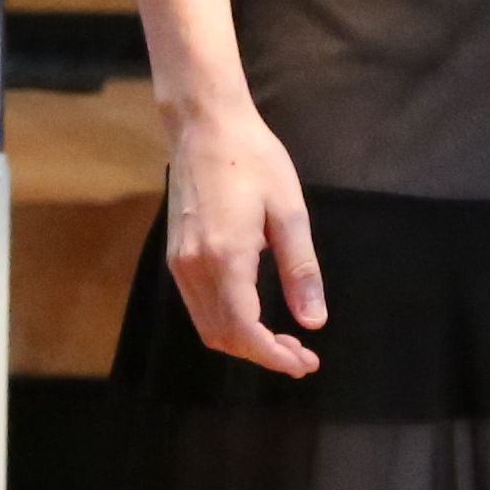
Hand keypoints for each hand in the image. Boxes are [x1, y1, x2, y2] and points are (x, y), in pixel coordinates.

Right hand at [158, 103, 326, 376]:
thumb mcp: (289, 211)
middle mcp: (194, 267)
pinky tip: (256, 315)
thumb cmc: (253, 159)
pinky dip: (227, 323)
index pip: (244, 330)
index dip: (274, 356)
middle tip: (302, 355)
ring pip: (208, 327)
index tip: (304, 364)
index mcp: (225, 256)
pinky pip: (198, 307)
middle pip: (223, 337)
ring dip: (244, 342)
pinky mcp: (176, 256)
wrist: (205, 125)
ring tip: (284, 340)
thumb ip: (301, 270)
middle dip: (262, 354)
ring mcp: (179, 263)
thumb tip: (314, 321)